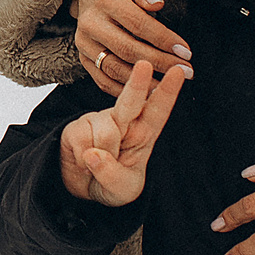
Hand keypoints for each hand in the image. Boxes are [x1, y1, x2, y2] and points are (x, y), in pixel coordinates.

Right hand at [57, 57, 192, 205]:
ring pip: (105, 133)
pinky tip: (83, 162)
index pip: (158, 110)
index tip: (178, 71)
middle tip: (143, 64)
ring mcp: (99, 121)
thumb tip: (93, 154)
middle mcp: (123, 121)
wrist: (81, 189)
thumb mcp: (122, 190)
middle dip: (137, 83)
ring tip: (98, 166)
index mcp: (144, 132)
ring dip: (102, 157)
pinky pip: (82, 141)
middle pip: (131, 101)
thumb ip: (112, 175)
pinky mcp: (76, 127)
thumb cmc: (111, 184)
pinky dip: (83, 159)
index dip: (168, 91)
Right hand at [73, 0, 192, 99]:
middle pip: (128, 49)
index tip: (186, 52)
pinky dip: (125, 90)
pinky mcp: (83, 58)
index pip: (139, 23)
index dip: (164, 39)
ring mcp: (84, 43)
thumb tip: (156, 4)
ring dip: (145, 81)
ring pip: (115, 68)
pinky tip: (147, 93)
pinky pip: (103, 80)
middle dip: (161, 63)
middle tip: (186, 72)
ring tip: (170, 86)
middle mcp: (91, 23)